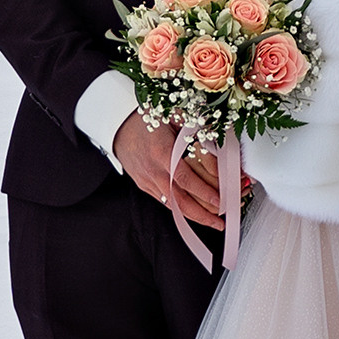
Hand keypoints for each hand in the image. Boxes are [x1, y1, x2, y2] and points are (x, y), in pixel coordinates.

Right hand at [114, 109, 226, 229]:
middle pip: (179, 200)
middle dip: (202, 215)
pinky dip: (180, 210)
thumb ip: (197, 130)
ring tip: (211, 222)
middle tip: (220, 223)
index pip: (186, 179)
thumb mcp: (174, 116)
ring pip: (172, 205)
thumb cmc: (146, 118)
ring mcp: (146, 180)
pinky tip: (193, 214)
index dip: (204, 192)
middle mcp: (153, 170)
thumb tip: (220, 144)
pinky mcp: (143, 184)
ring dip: (193, 216)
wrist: (118, 124)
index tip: (220, 200)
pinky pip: (164, 201)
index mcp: (162, 152)